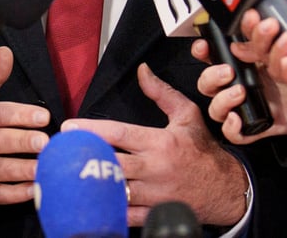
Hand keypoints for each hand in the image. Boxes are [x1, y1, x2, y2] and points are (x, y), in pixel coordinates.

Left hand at [64, 64, 246, 226]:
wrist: (225, 188)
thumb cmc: (202, 150)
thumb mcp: (186, 115)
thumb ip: (161, 93)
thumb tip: (142, 71)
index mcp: (160, 142)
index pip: (120, 134)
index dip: (92, 131)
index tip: (69, 129)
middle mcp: (155, 169)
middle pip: (112, 164)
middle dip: (84, 158)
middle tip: (60, 154)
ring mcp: (154, 195)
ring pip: (116, 191)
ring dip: (91, 185)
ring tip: (66, 178)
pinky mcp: (154, 214)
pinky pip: (125, 215)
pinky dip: (106, 210)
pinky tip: (89, 203)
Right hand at [192, 30, 286, 143]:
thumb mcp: (280, 51)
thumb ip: (265, 41)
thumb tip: (251, 32)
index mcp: (237, 65)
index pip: (210, 57)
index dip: (201, 51)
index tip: (204, 45)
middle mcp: (233, 87)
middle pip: (206, 83)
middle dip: (212, 75)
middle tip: (229, 70)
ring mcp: (240, 108)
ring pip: (215, 109)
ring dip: (223, 99)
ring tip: (241, 91)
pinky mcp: (250, 129)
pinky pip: (232, 134)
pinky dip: (231, 127)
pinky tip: (238, 117)